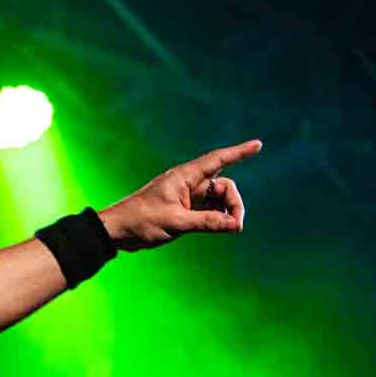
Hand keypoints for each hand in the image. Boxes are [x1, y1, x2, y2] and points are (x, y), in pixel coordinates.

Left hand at [98, 140, 261, 251]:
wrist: (117, 231)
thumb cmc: (141, 221)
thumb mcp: (176, 223)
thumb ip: (207, 223)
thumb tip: (235, 225)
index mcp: (184, 177)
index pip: (217, 160)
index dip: (239, 152)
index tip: (258, 145)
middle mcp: (188, 184)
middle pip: (223, 186)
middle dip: (234, 203)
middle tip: (236, 226)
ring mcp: (186, 197)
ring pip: (218, 200)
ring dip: (226, 212)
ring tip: (229, 228)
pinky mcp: (184, 210)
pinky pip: (208, 210)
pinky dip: (217, 218)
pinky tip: (221, 228)